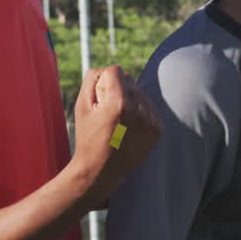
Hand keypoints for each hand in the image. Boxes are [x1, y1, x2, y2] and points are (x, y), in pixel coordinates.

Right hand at [71, 65, 161, 207]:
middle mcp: (138, 110)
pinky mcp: (158, 129)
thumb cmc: (88, 136)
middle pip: (130, 81)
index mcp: (118, 103)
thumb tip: (107, 69)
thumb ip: (93, 80)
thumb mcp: (82, 106)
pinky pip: (150, 107)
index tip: (99, 96)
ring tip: (118, 121)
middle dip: (117, 90)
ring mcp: (151, 120)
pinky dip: (140, 112)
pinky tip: (129, 127)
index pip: (116, 70)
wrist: (102, 170)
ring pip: (141, 93)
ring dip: (130, 100)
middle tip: (107, 112)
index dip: (104, 80)